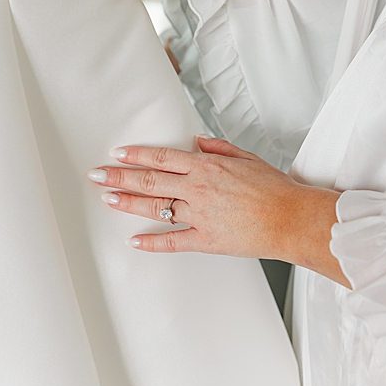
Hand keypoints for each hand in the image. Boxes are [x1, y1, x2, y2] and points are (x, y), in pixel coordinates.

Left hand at [90, 137, 348, 285]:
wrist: (288, 217)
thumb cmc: (273, 187)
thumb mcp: (248, 157)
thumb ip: (219, 148)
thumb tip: (196, 142)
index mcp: (208, 167)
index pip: (163, 158)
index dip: (138, 155)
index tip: (119, 154)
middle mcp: (198, 189)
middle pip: (150, 181)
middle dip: (120, 178)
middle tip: (98, 176)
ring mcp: (197, 216)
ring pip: (154, 208)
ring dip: (128, 204)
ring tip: (108, 200)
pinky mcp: (202, 240)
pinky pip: (170, 242)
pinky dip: (150, 242)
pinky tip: (134, 241)